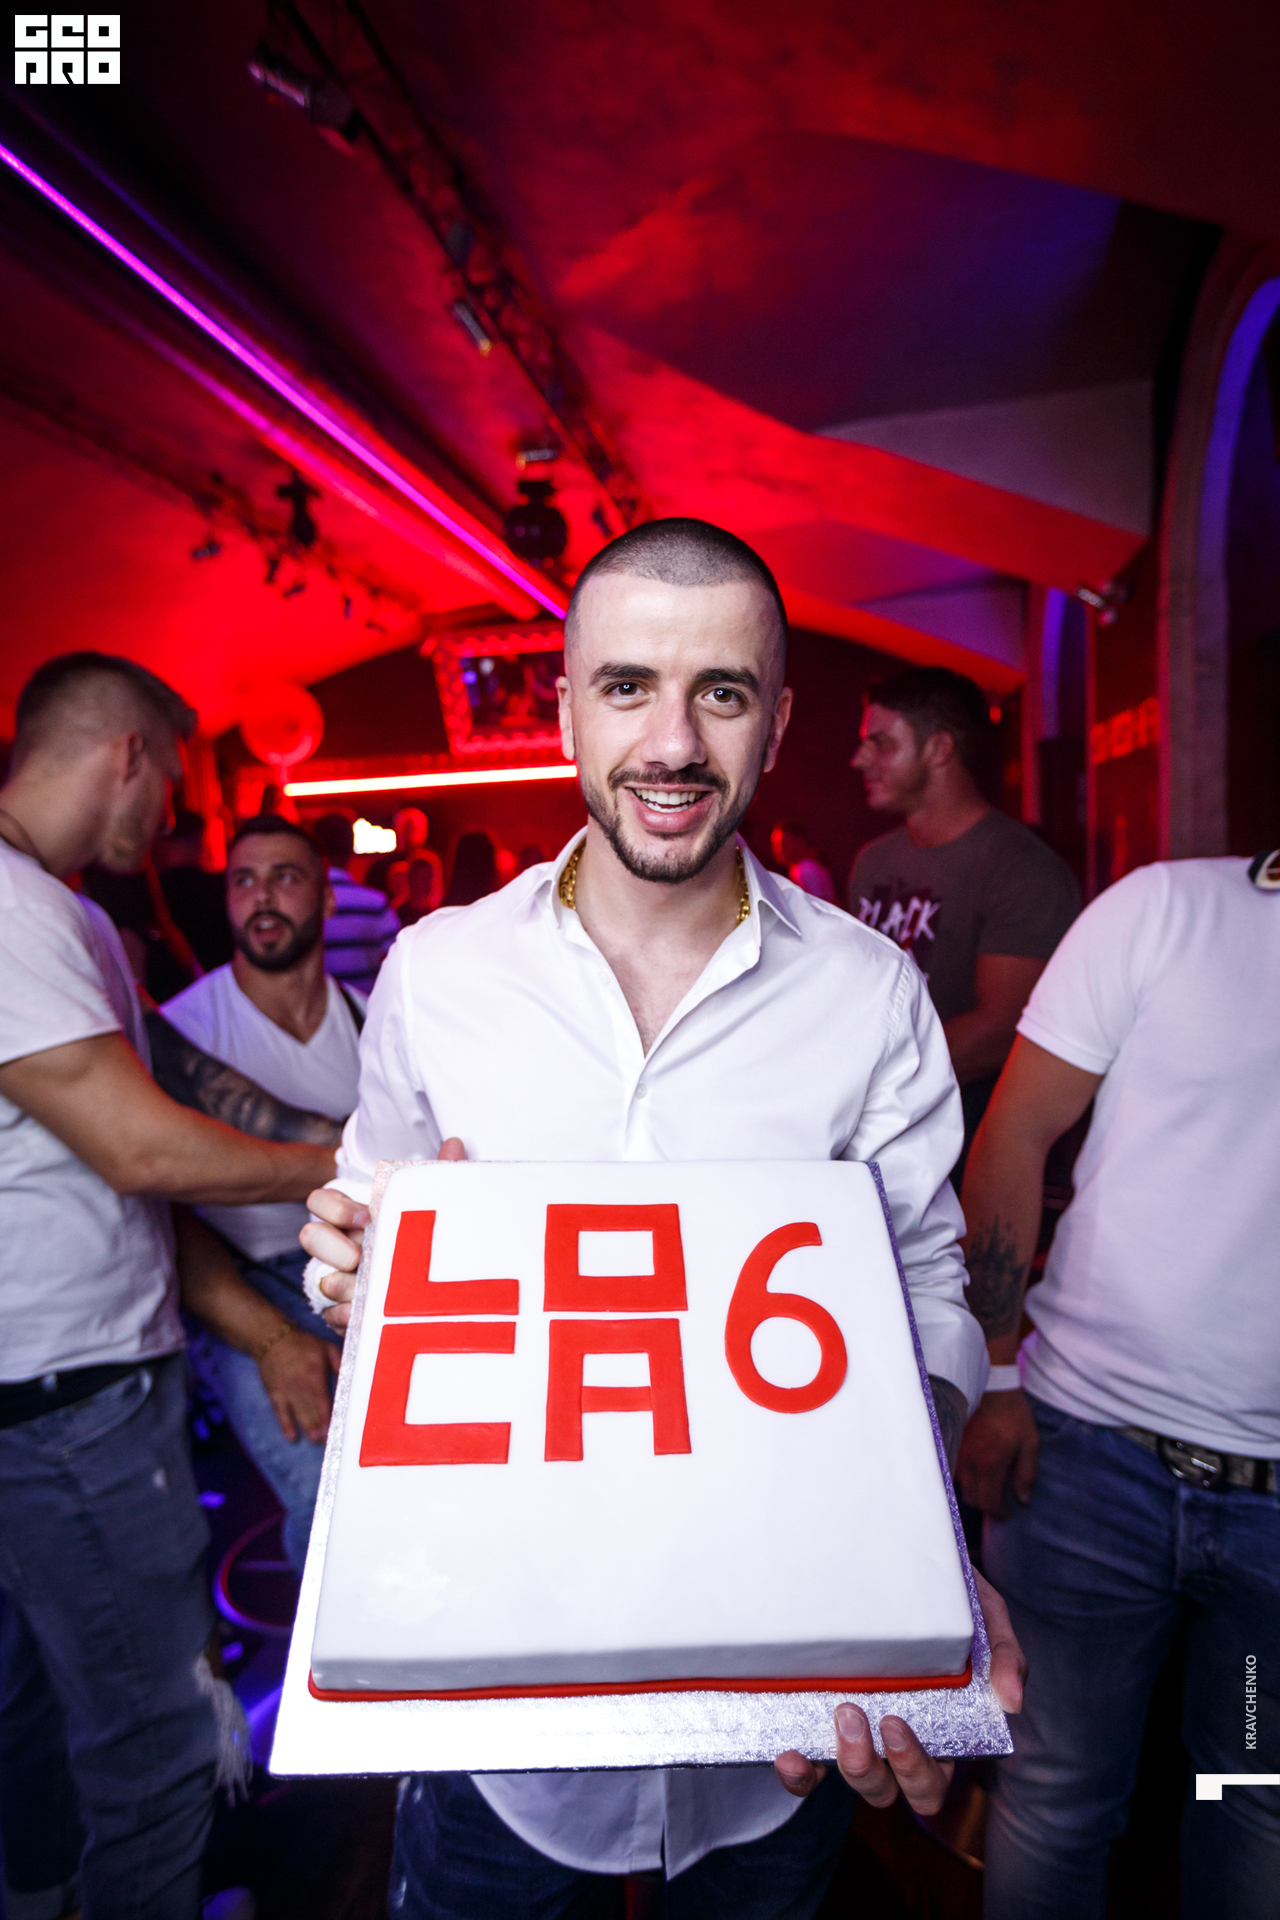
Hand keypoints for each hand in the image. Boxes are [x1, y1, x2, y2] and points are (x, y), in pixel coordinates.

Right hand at [259, 1330, 341, 1443]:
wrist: (272, 1339)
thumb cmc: (303, 1344)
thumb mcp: (326, 1347)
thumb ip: (340, 1363)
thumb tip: (351, 1377)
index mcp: (315, 1373)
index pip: (324, 1399)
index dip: (329, 1415)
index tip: (337, 1427)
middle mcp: (300, 1385)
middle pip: (312, 1410)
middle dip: (321, 1427)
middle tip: (329, 1441)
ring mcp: (286, 1391)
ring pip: (299, 1413)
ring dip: (308, 1428)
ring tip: (316, 1441)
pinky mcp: (274, 1394)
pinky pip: (280, 1413)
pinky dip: (286, 1425)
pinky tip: (291, 1437)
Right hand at [299, 1138, 466, 1330]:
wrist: (438, 1287)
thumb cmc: (425, 1237)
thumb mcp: (431, 1207)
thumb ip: (438, 1176)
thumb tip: (455, 1144)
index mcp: (354, 1217)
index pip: (319, 1201)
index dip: (335, 1207)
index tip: (366, 1218)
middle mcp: (340, 1245)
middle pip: (310, 1236)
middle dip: (331, 1246)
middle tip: (361, 1256)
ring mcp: (340, 1279)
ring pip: (321, 1279)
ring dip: (340, 1285)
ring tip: (364, 1289)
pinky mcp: (344, 1312)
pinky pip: (330, 1315)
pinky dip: (344, 1317)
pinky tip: (362, 1315)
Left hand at [773, 1568, 1024, 1813]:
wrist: (908, 1556)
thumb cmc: (953, 1597)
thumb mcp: (986, 1615)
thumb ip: (1006, 1654)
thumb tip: (1012, 1701)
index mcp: (938, 1732)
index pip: (929, 1781)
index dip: (912, 1770)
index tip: (894, 1725)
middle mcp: (895, 1743)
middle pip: (887, 1790)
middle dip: (870, 1766)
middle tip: (858, 1714)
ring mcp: (857, 1733)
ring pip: (849, 1780)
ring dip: (841, 1762)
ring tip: (838, 1713)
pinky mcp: (820, 1717)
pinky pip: (809, 1767)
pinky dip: (798, 1772)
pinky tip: (788, 1752)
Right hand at [956, 1387, 1039, 1516]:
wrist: (992, 1389)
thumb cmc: (1013, 1415)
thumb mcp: (1030, 1443)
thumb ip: (1027, 1473)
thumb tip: (1023, 1499)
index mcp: (990, 1464)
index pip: (988, 1502)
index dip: (999, 1513)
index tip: (1009, 1511)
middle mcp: (970, 1463)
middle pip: (971, 1499)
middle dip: (986, 1505)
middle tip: (1000, 1502)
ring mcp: (959, 1454)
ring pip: (962, 1487)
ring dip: (975, 1493)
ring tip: (990, 1487)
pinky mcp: (954, 1445)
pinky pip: (956, 1472)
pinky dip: (967, 1479)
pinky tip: (979, 1472)